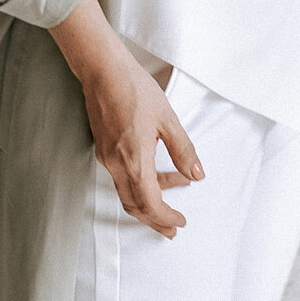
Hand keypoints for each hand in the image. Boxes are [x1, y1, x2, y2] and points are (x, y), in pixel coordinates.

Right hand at [49, 0, 203, 237]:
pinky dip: (140, 183)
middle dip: (154, 221)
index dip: (165, 218)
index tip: (180, 223)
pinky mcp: (104, 149)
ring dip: (148, 203)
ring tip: (170, 202)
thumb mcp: (168, 120)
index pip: (150, 203)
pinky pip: (122, 177)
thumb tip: (196, 174)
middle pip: (135, 206)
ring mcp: (107, 158)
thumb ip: (183, 150)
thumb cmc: (135, 89)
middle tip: (172, 230)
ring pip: (127, 193)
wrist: (102, 71)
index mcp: (134, 160)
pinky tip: (157, 174)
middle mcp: (117, 165)